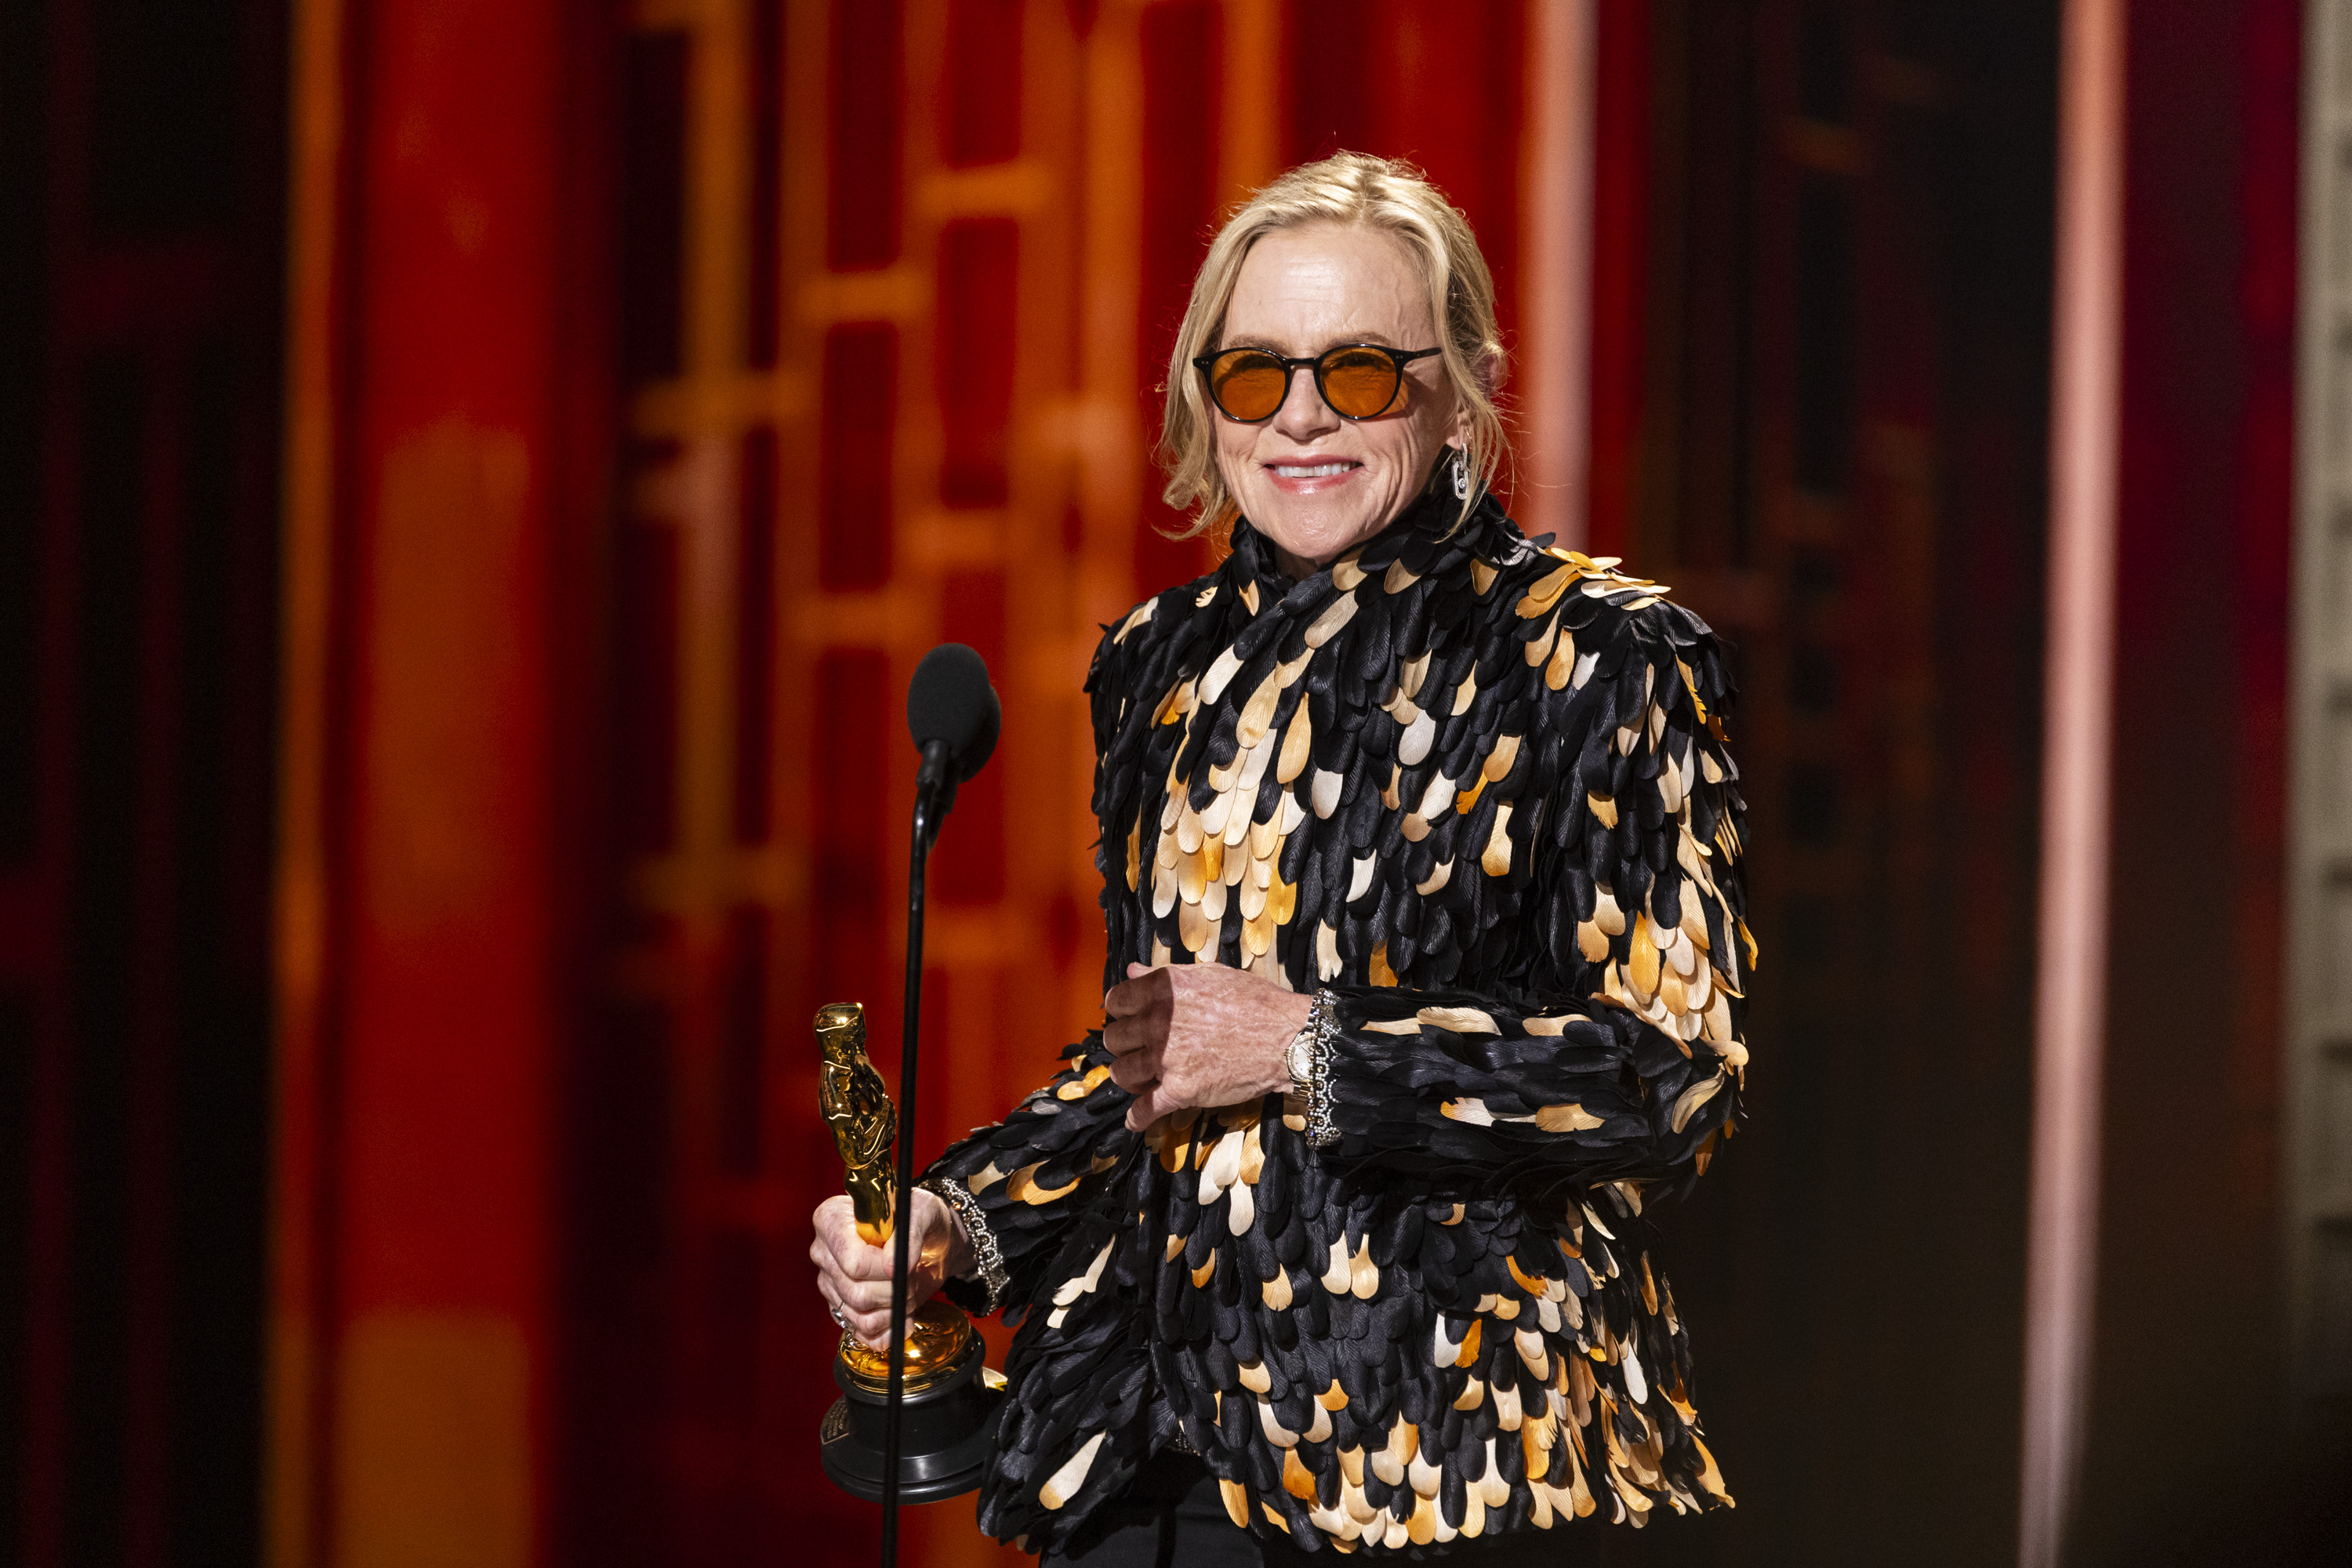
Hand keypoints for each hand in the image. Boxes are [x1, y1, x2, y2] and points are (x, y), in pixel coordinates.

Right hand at [808, 1189, 970, 1347]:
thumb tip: (892, 1265)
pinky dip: (889, 1329)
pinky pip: (862, 1333)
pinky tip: (903, 1313)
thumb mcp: (923, 1211)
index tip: (906, 1263)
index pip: (852, 1262)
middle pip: (856, 1292)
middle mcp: (824, 1253)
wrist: (929, 1239)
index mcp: (832, 1220)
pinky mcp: (842, 1308)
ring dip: (895, 1309)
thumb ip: (909, 1233)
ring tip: (909, 1289)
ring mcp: (830, 1284)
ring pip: (860, 1316)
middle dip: (895, 1289)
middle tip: (913, 1274)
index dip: (882, 1270)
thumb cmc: (920, 1216)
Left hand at [1102, 961, 1315, 1131]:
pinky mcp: (1180, 1091)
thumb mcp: (1209, 975)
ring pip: (1122, 1073)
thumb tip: (1132, 971)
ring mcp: (1166, 1059)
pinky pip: (1145, 1109)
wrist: (1287, 1039)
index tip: (1129, 1017)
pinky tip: (1136, 1119)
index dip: (1121, 1010)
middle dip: (1124, 1044)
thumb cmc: (1255, 1003)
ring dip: (1129, 1076)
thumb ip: (1165, 974)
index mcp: (1163, 991)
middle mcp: (1157, 1024)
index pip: (1116, 1000)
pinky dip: (1138, 1117)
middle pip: (1115, 1038)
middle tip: (1139, 1047)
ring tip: (1142, 1077)